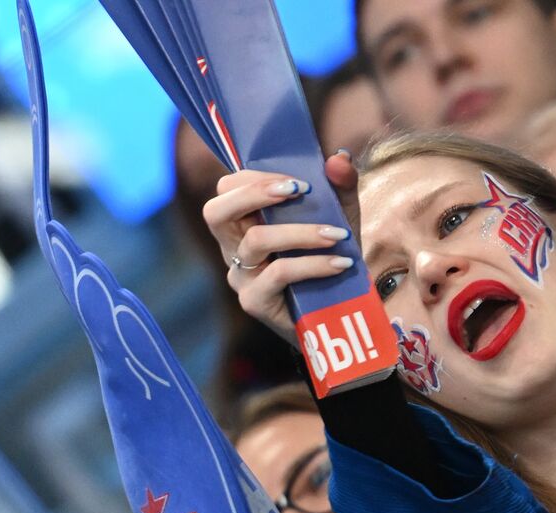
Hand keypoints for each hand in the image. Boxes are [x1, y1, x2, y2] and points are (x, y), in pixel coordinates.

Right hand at [201, 152, 361, 344]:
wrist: (338, 312)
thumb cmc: (329, 259)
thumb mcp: (339, 218)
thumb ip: (339, 187)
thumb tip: (338, 158)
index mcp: (244, 222)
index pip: (228, 189)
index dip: (257, 178)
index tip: (300, 182)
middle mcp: (233, 248)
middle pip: (216, 211)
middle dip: (255, 193)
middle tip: (298, 191)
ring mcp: (241, 276)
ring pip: (256, 240)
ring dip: (300, 232)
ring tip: (336, 235)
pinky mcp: (254, 301)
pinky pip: (279, 273)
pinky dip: (313, 264)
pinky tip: (340, 263)